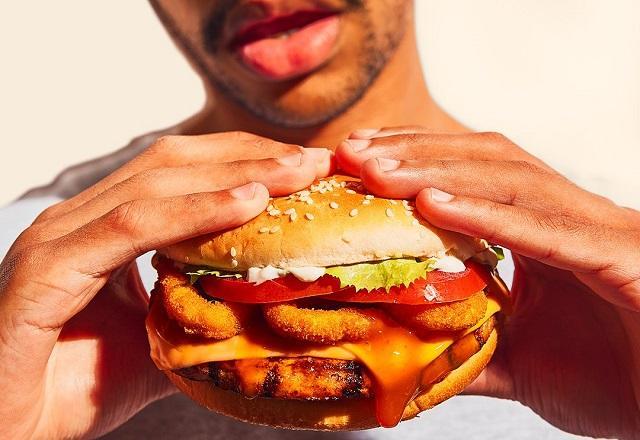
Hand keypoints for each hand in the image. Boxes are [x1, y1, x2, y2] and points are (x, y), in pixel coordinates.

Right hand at [0, 132, 331, 438]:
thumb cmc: (78, 387)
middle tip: (314, 161)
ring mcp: (59, 238)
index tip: (303, 167)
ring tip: (296, 174)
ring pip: (156, 183)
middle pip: (174, 163)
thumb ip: (199, 305)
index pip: (180, 171)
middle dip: (250, 157)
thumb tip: (260, 297)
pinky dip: (193, 212)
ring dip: (235, 174)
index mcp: (102, 226)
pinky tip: (246, 203)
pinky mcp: (46, 270)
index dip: (244, 160)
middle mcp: (78, 220)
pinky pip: (130, 228)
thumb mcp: (161, 335)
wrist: (12, 432)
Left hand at [336, 127, 639, 437]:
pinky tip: (436, 205)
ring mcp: (596, 232)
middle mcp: (569, 219)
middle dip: (416, 152)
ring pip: (512, 182)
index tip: (357, 160)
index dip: (415, 159)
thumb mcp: (519, 361)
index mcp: (544, 232)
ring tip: (379, 172)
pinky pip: (546, 232)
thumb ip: (465, 349)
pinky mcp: (621, 257)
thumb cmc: (614, 377)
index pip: (472, 175)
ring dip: (439, 171)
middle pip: (486, 161)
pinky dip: (488, 216)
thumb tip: (404, 353)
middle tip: (353, 153)